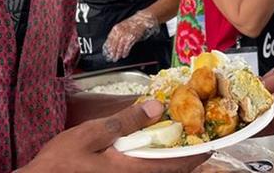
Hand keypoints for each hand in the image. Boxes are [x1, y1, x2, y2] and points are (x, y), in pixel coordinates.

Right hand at [19, 100, 208, 172]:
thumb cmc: (61, 163)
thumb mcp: (92, 134)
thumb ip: (125, 122)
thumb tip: (156, 107)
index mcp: (132, 171)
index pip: (176, 164)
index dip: (197, 153)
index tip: (212, 142)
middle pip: (169, 171)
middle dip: (185, 156)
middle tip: (196, 138)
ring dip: (168, 159)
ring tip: (174, 142)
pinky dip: (151, 163)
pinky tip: (146, 151)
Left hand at [102, 10, 158, 61]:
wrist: (141, 20)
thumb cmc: (133, 23)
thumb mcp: (122, 26)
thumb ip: (117, 33)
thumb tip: (113, 43)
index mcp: (116, 28)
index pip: (109, 39)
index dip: (108, 47)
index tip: (108, 51)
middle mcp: (120, 31)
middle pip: (114, 44)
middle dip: (113, 52)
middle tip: (112, 57)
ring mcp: (125, 34)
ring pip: (120, 46)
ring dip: (118, 53)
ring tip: (118, 57)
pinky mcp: (131, 37)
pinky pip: (127, 46)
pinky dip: (125, 52)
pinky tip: (124, 55)